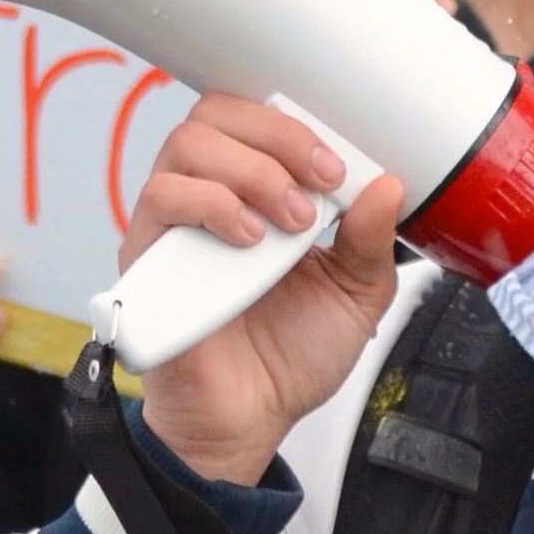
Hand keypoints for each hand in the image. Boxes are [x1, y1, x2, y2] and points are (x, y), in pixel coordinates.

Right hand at [128, 94, 404, 486]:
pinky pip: (160, 200)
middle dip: (277, 140)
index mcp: (256, 193)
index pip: (256, 117)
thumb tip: (386, 184)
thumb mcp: (356, 294)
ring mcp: (175, 226)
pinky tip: (248, 241)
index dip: (297, 126)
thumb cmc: (290, 356)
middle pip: (215, 114)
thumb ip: (371, 241)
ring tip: (285, 226)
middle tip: (317, 190)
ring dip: (248, 173)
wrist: (253, 419)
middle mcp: (209, 198)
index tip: (338, 169)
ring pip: (186, 147)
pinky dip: (210, 206)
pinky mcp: (147, 259)